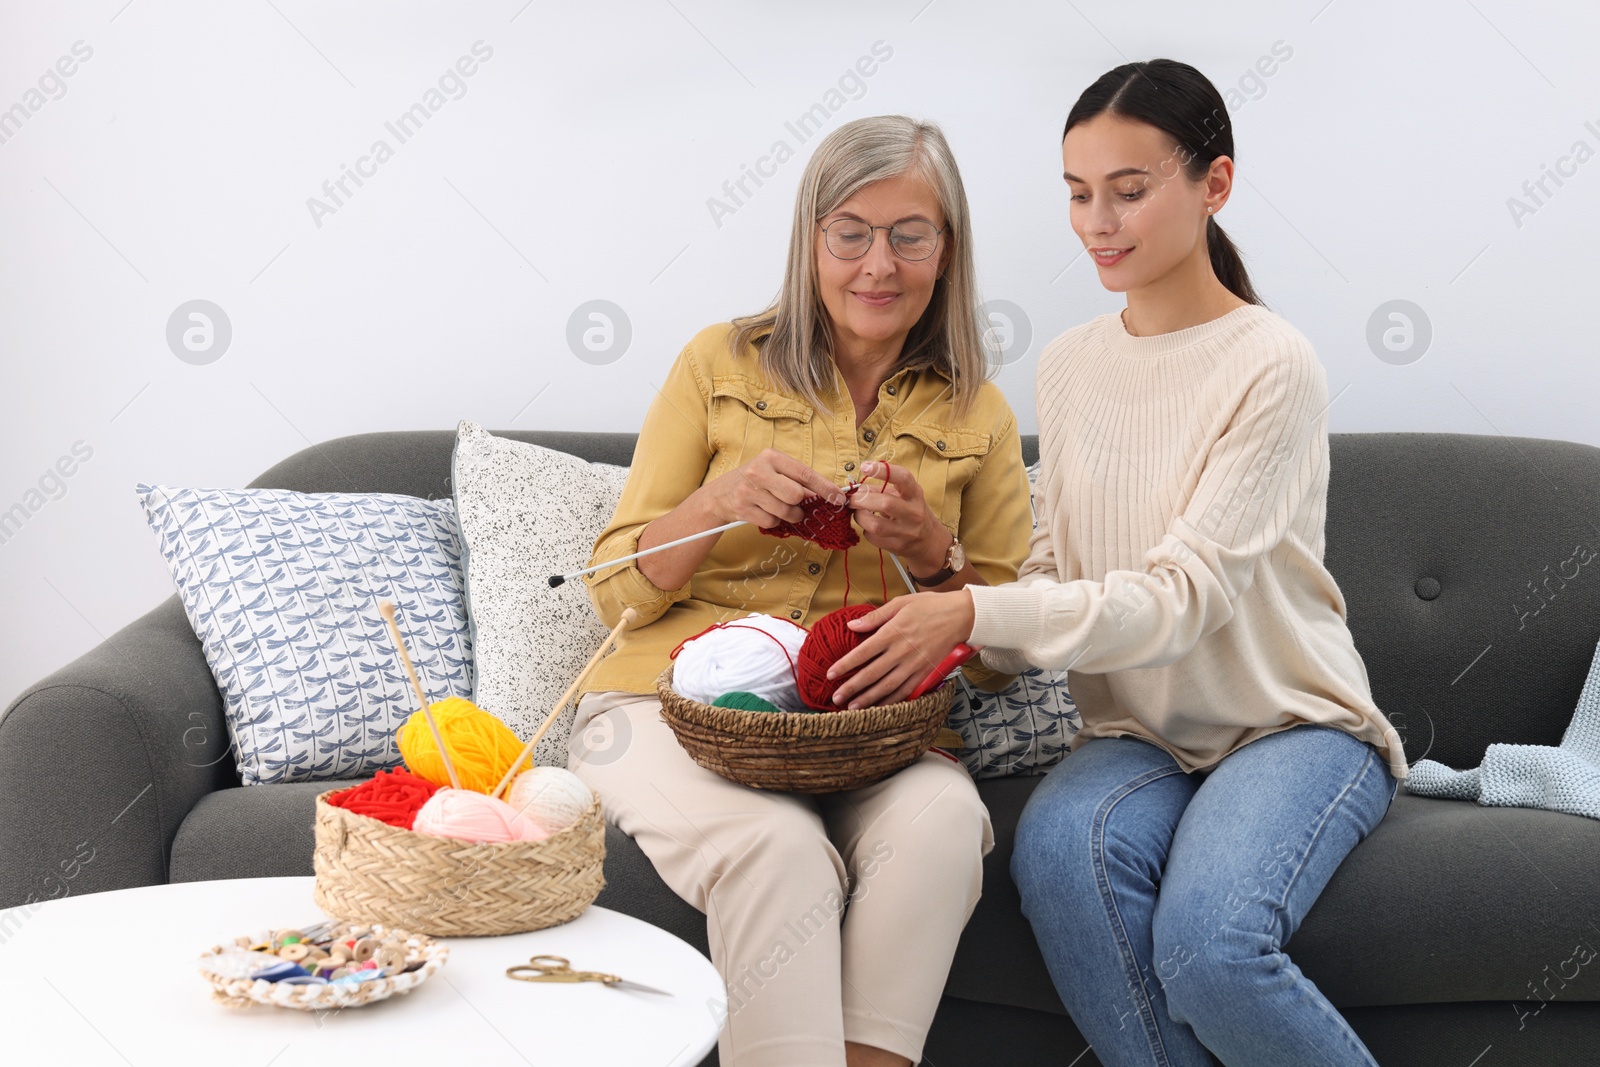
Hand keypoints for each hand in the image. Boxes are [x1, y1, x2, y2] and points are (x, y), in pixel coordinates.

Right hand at [703, 448, 845, 528]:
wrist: (720, 494)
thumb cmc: (756, 481)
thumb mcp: (774, 471)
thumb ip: (798, 480)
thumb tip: (827, 495)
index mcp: (771, 456)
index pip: (805, 473)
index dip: (825, 488)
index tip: (839, 498)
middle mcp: (759, 470)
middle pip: (796, 495)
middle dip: (801, 505)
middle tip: (796, 505)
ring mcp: (749, 490)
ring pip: (785, 511)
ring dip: (788, 516)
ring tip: (779, 508)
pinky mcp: (742, 508)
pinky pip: (771, 522)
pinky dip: (773, 522)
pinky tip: (764, 512)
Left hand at [825, 589, 976, 708]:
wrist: (961, 616)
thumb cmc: (931, 607)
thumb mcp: (901, 603)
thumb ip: (875, 617)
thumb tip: (852, 625)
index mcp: (893, 633)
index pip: (862, 653)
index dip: (845, 665)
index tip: (831, 674)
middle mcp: (901, 652)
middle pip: (871, 674)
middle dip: (852, 688)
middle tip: (835, 698)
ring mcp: (914, 665)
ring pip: (887, 687)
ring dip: (869, 699)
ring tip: (852, 708)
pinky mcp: (925, 673)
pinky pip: (906, 691)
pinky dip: (892, 701)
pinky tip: (880, 707)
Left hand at [847, 460, 947, 574]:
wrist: (929, 541)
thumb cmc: (911, 512)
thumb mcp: (904, 496)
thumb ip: (882, 489)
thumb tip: (857, 489)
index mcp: (915, 494)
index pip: (903, 478)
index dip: (883, 470)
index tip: (865, 466)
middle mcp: (914, 512)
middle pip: (885, 503)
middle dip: (862, 499)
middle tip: (852, 498)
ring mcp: (907, 532)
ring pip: (875, 525)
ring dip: (860, 517)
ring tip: (857, 512)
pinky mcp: (898, 546)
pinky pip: (873, 538)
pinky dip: (865, 530)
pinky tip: (869, 527)